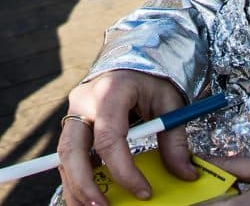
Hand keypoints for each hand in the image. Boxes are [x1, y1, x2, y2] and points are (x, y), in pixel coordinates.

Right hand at [58, 70, 191, 205]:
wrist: (133, 57)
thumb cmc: (151, 79)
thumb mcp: (169, 103)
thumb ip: (175, 140)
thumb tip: (186, 174)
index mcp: (110, 91)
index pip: (109, 138)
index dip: (125, 171)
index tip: (144, 192)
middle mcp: (84, 100)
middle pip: (72, 149)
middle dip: (84, 185)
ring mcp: (74, 111)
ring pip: (63, 155)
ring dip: (75, 187)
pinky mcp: (72, 123)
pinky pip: (67, 155)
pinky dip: (75, 179)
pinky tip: (88, 197)